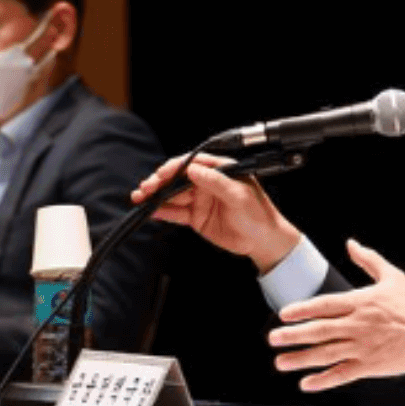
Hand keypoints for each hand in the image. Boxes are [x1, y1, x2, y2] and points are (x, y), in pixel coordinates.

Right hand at [133, 153, 300, 271]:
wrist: (263, 242)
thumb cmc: (259, 215)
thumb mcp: (240, 196)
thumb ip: (216, 182)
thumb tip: (193, 169)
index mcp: (220, 171)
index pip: (193, 163)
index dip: (175, 167)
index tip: (162, 173)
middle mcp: (207, 183)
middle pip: (178, 179)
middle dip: (160, 182)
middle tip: (147, 188)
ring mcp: (200, 200)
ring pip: (173, 195)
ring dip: (156, 196)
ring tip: (140, 198)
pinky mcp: (195, 217)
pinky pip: (175, 212)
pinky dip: (162, 212)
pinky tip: (150, 211)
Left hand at [269, 240, 404, 391]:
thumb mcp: (392, 276)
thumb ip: (368, 260)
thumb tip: (351, 244)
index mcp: (360, 303)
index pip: (323, 306)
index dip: (301, 310)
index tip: (283, 314)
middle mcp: (357, 326)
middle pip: (319, 331)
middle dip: (293, 336)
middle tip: (273, 338)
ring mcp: (362, 347)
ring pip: (326, 354)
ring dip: (301, 359)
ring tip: (281, 362)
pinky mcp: (370, 365)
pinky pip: (342, 374)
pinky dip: (324, 380)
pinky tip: (307, 383)